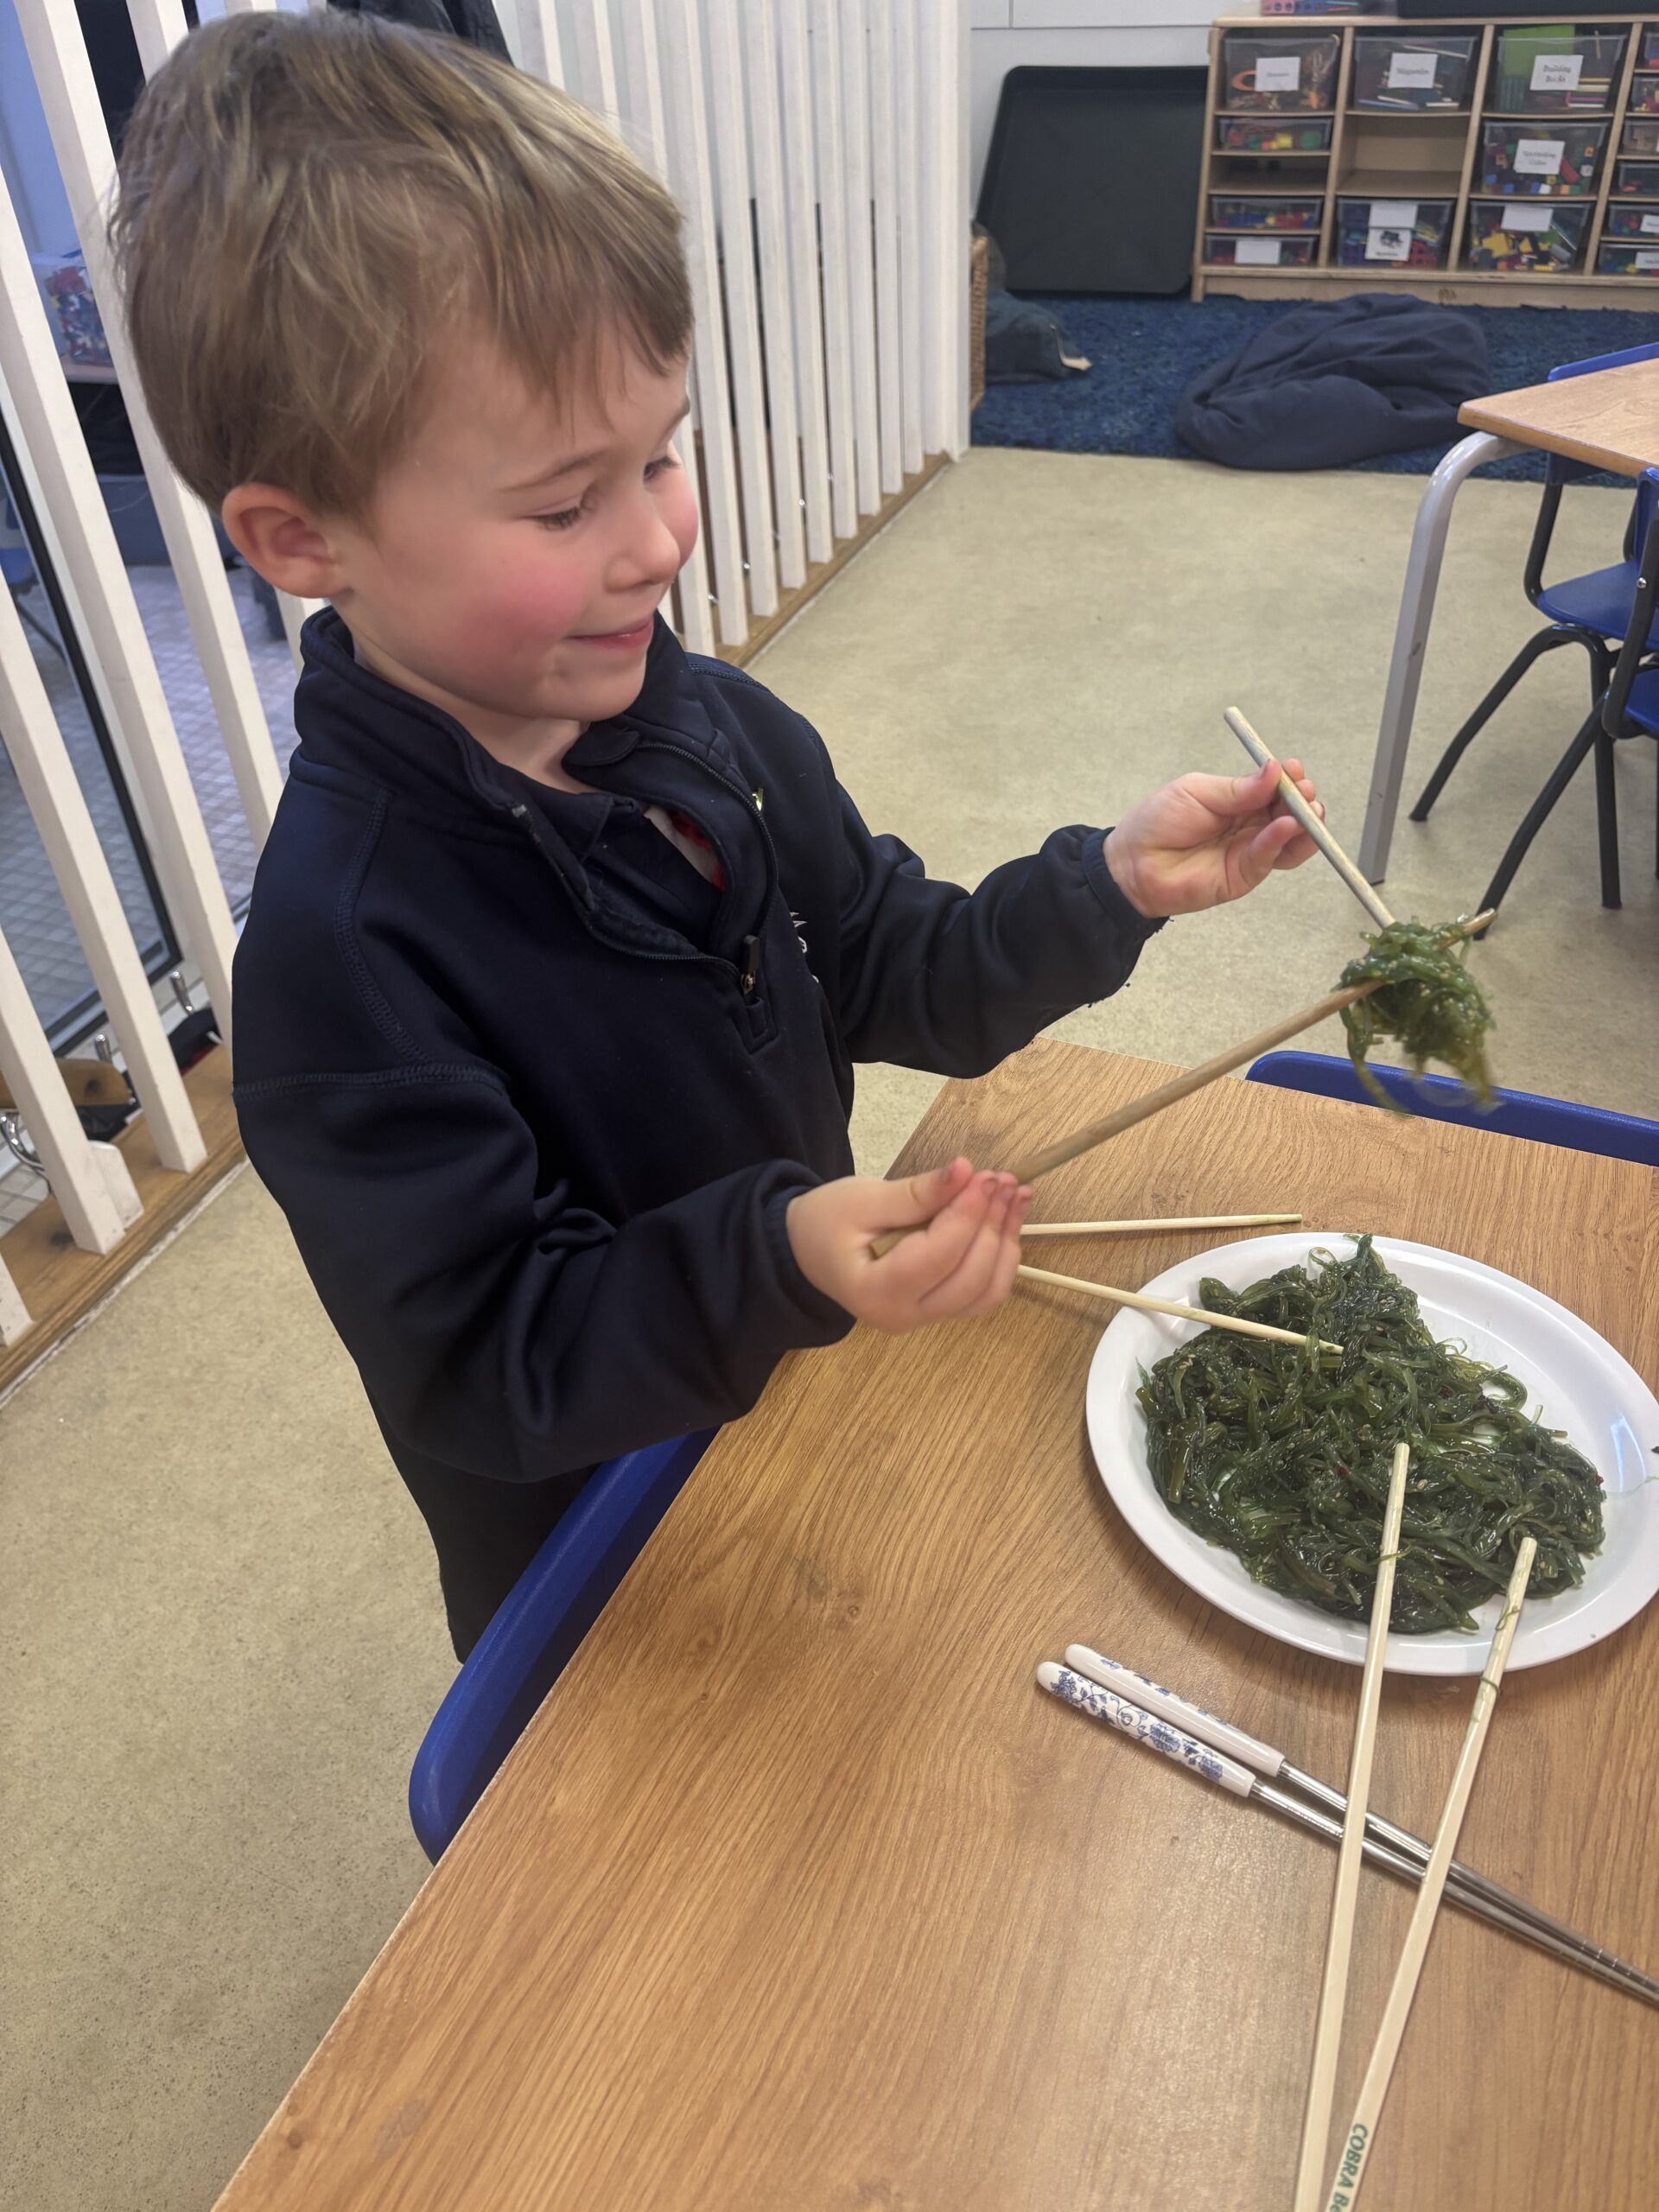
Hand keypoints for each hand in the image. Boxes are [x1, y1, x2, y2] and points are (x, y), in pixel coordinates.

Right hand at [787, 1158, 1031, 1332]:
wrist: (806, 1251)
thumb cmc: (825, 1222)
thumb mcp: (862, 1199)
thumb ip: (917, 1192)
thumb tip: (965, 1170)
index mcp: (874, 1292)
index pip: (936, 1256)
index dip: (967, 1215)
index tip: (985, 1176)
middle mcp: (903, 1317)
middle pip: (970, 1279)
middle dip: (993, 1226)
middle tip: (1004, 1181)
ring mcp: (924, 1320)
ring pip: (987, 1292)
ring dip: (1007, 1242)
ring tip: (1015, 1196)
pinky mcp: (939, 1311)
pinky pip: (983, 1293)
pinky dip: (1001, 1257)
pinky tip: (1007, 1219)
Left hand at [1103, 757, 1323, 918]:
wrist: (1131, 864)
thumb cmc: (1157, 823)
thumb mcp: (1196, 792)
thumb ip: (1236, 788)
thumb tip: (1274, 770)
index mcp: (1238, 799)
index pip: (1274, 788)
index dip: (1288, 779)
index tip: (1294, 769)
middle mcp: (1249, 824)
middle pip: (1289, 811)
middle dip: (1302, 799)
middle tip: (1304, 790)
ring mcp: (1249, 850)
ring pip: (1290, 837)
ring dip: (1305, 823)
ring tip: (1307, 810)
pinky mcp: (1244, 874)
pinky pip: (1270, 857)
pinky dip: (1281, 841)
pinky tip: (1286, 826)